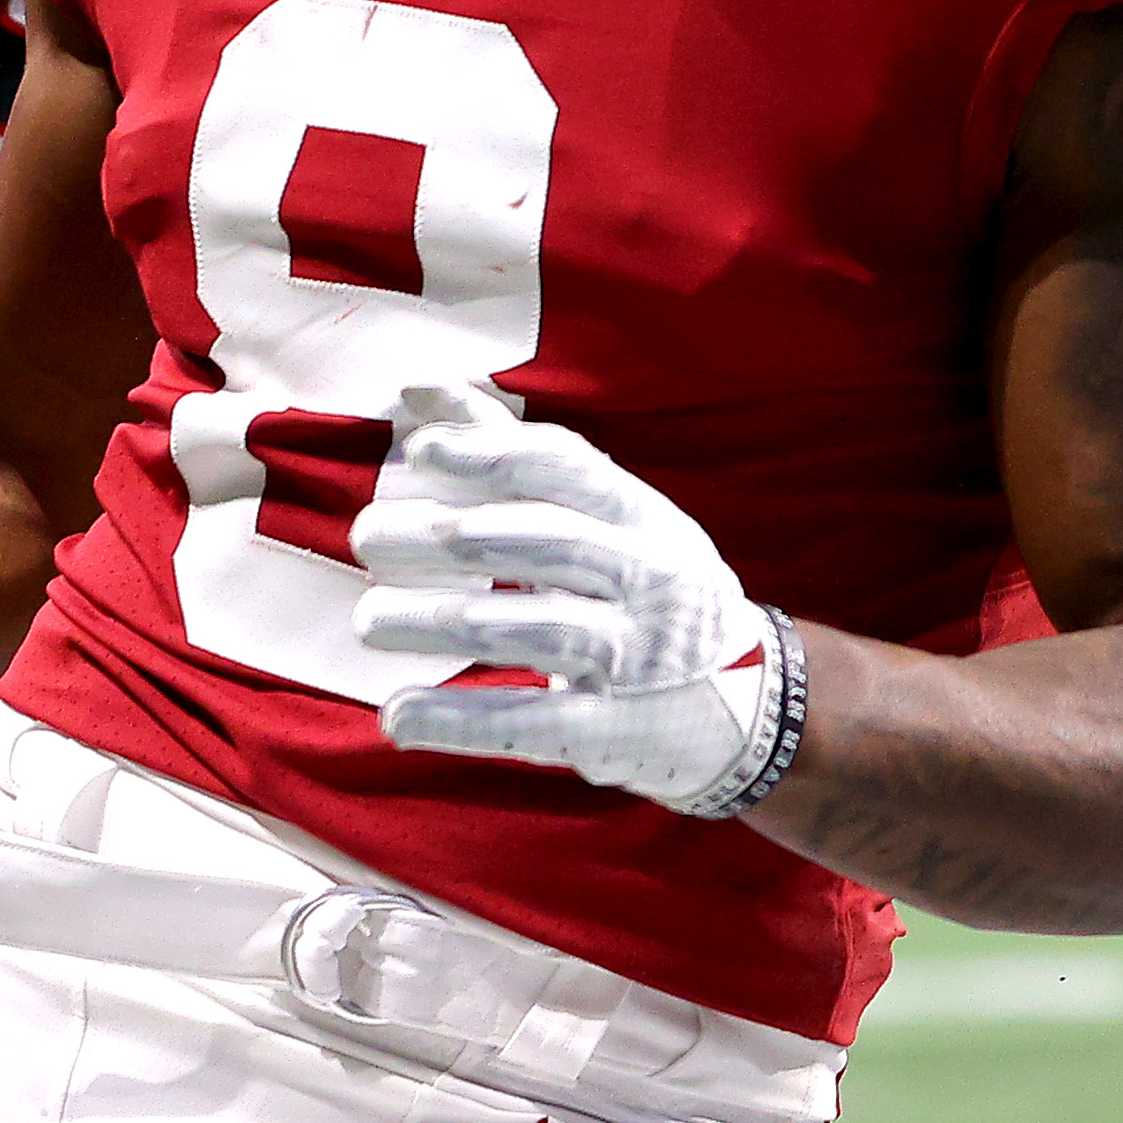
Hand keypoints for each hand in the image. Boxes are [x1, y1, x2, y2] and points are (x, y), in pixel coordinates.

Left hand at [349, 387, 796, 818]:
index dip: (493, 456)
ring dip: (442, 623)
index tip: (419, 451)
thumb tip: (420, 391)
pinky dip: (461, 721)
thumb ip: (510, 455)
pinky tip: (400, 715)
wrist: (755, 703)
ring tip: (368, 619)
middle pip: (547, 543)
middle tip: (367, 536)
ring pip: (536, 629)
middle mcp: (649, 576)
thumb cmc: (650, 590)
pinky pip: (534, 723)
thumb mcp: (610, 517)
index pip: (568, 471)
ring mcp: (640, 656)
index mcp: (642, 516)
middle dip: (450, 537)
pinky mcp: (617, 731)